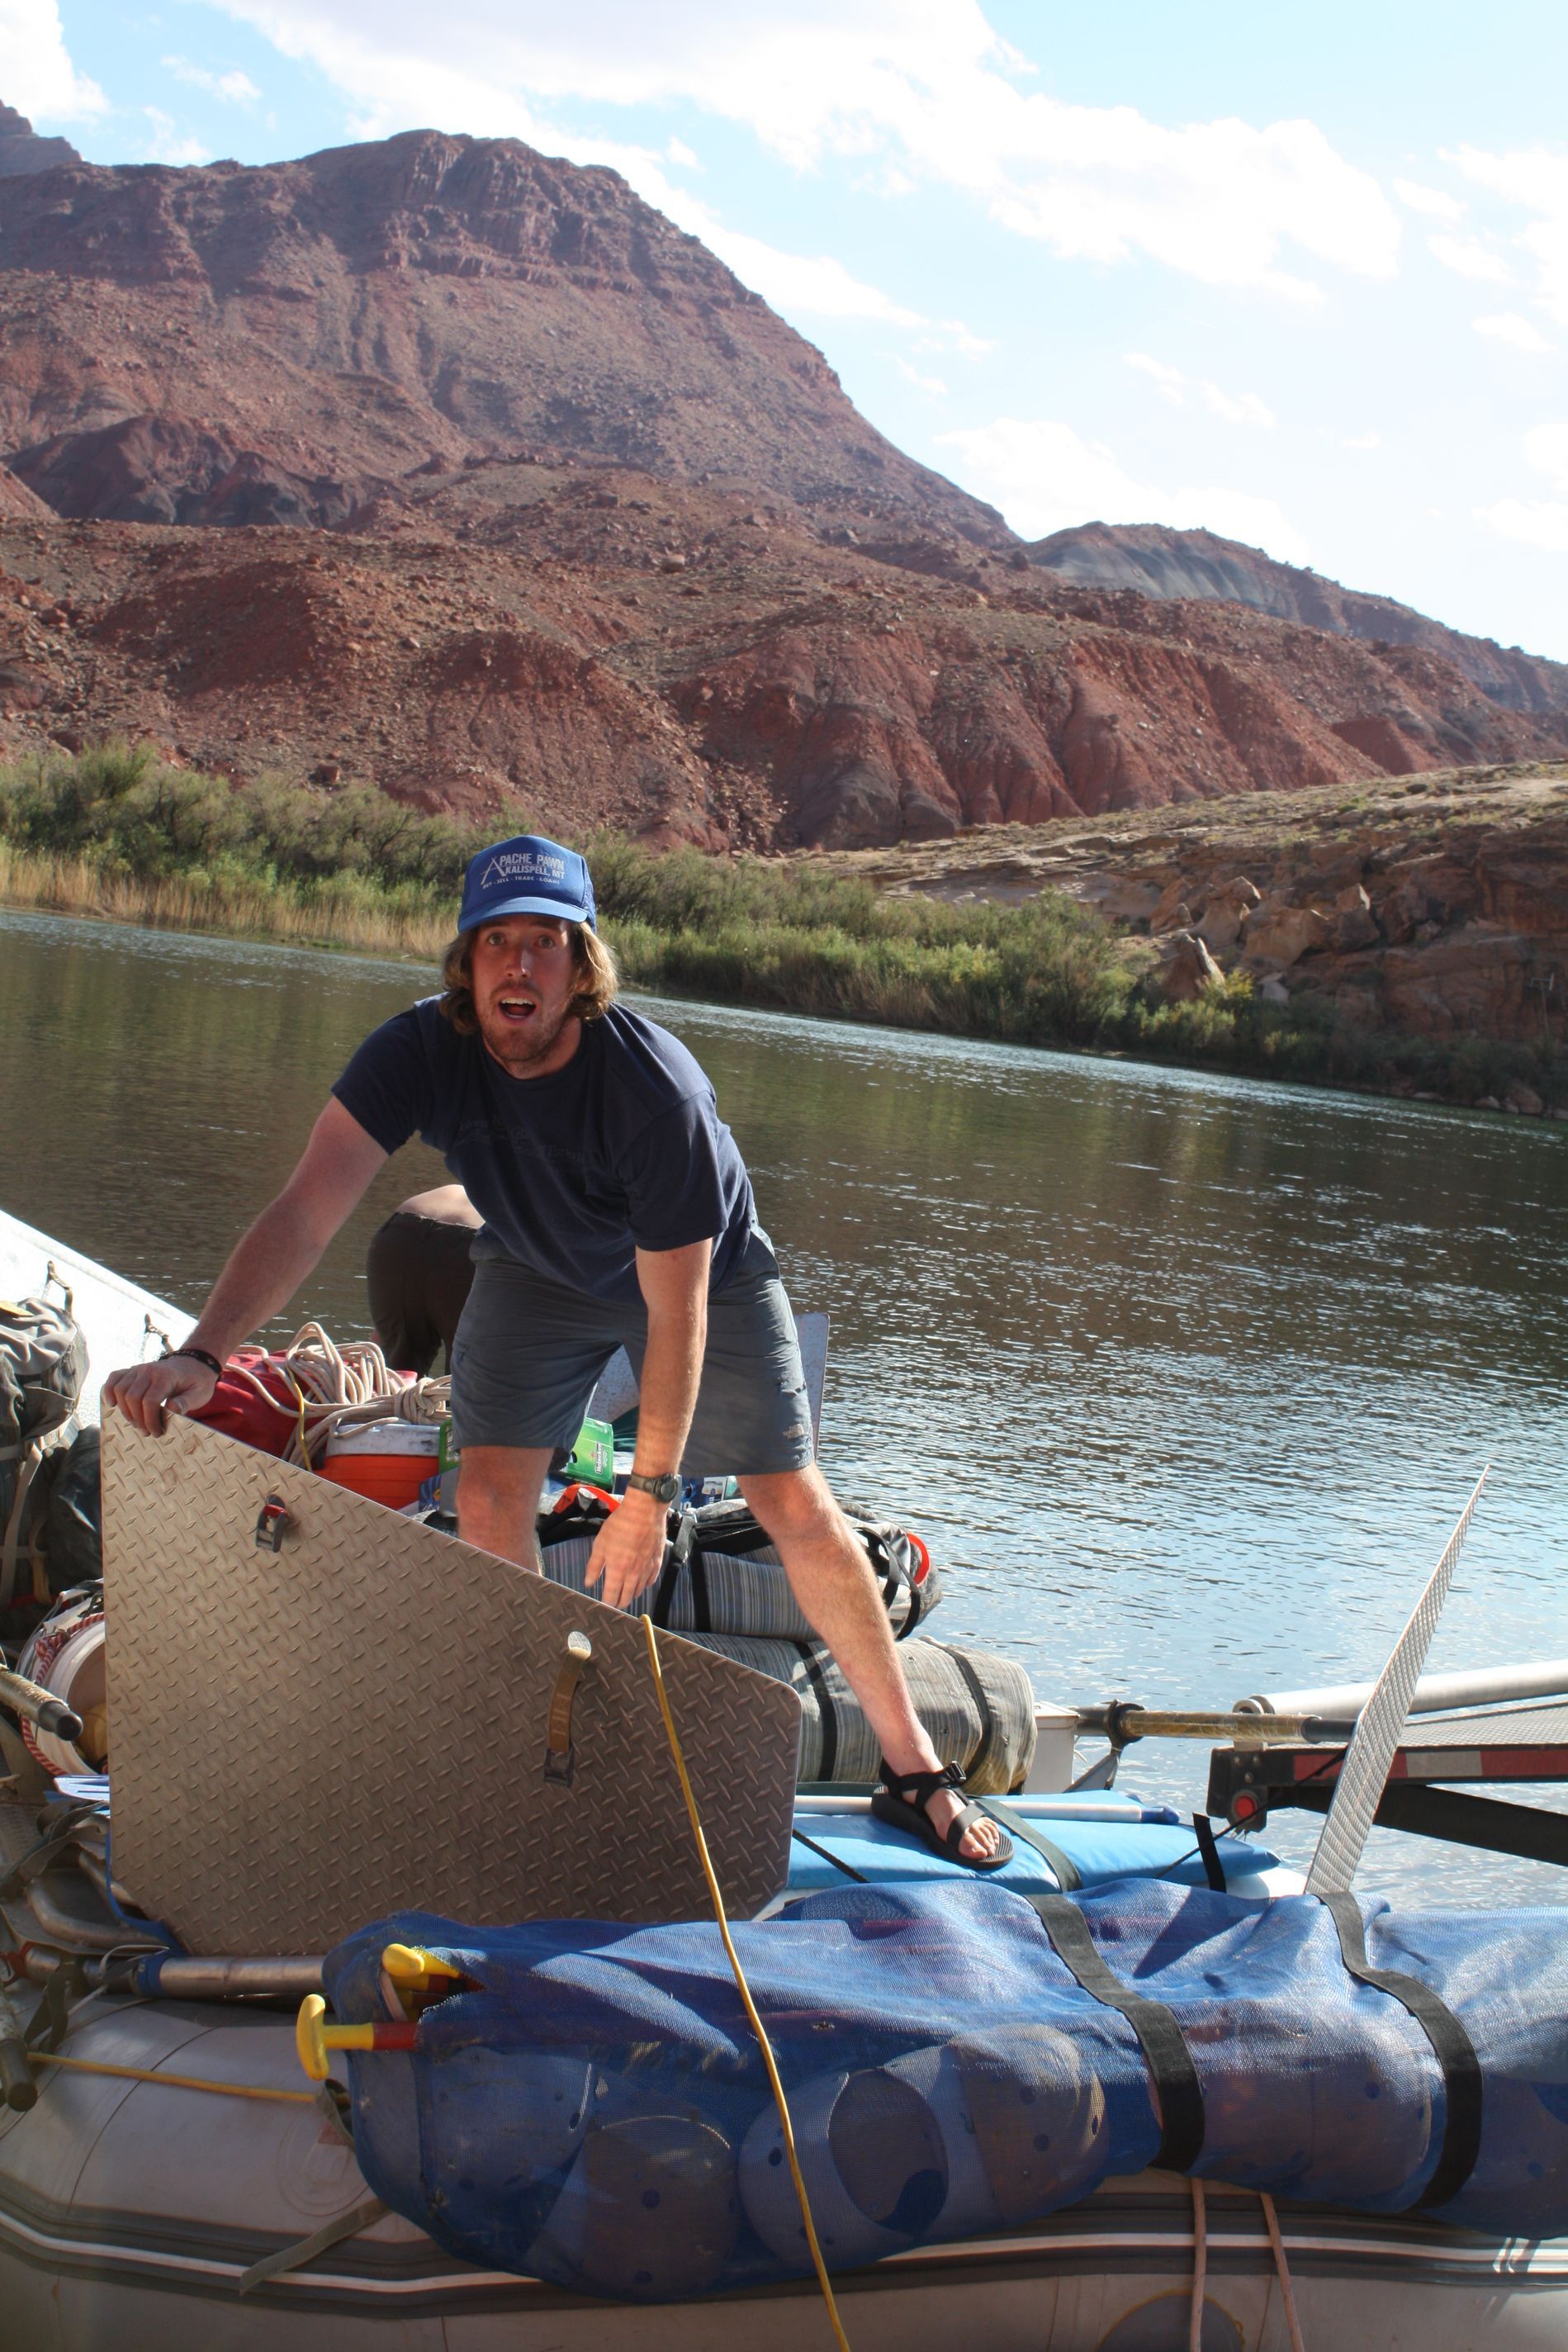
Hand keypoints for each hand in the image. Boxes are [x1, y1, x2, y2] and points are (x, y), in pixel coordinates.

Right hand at [101, 1355, 217, 1435]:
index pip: (150, 1400)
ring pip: (120, 1390)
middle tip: (147, 1431)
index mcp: (165, 1376)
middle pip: (132, 1397)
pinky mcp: (133, 1371)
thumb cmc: (197, 1382)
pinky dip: (108, 1390)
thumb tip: (173, 1408)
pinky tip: (112, 1404)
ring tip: (137, 1423)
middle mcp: (148, 1370)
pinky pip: (114, 1377)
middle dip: (138, 1419)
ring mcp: (138, 1369)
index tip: (157, 1432)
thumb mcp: (200, 1394)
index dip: (150, 1420)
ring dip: (125, 1410)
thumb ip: (187, 1402)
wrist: (194, 1364)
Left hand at [584, 1489, 667, 1611]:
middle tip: (614, 1604)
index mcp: (617, 1571)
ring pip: (639, 1590)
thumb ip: (594, 1566)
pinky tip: (642, 1583)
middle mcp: (633, 1574)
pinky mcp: (657, 1561)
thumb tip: (588, 1583)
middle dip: (619, 1603)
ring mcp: (647, 1569)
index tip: (603, 1606)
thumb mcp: (600, 1544)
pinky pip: (651, 1580)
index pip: (611, 1597)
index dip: (607, 1604)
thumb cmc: (620, 1526)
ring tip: (626, 1595)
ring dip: (631, 1595)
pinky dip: (645, 1585)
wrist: (644, 1511)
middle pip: (627, 1598)